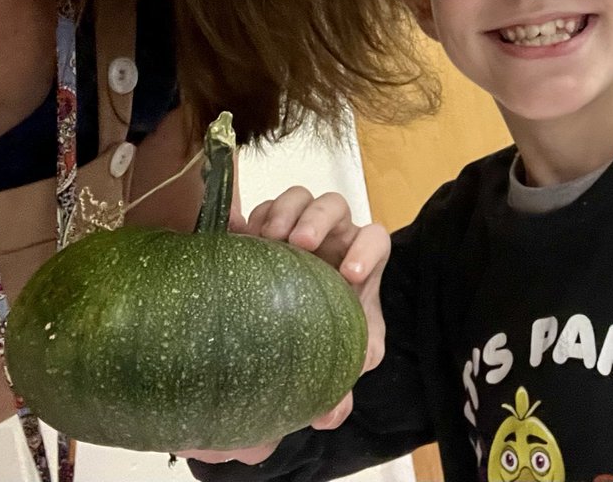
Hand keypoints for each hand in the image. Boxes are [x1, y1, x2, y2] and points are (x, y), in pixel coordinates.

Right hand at [178, 188, 390, 466]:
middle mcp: (332, 236)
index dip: (366, 250)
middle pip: (334, 206)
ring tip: (267, 238)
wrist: (287, 325)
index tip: (349, 276)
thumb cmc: (326, 334)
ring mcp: (297, 223)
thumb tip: (329, 414)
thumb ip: (341, 381)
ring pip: (298, 197)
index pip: (375, 240)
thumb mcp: (340, 356)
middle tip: (299, 243)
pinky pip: (260, 208)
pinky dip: (251, 218)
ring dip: (284, 211)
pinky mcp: (264, 223)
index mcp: (360, 262)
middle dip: (318, 219)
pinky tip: (238, 237)